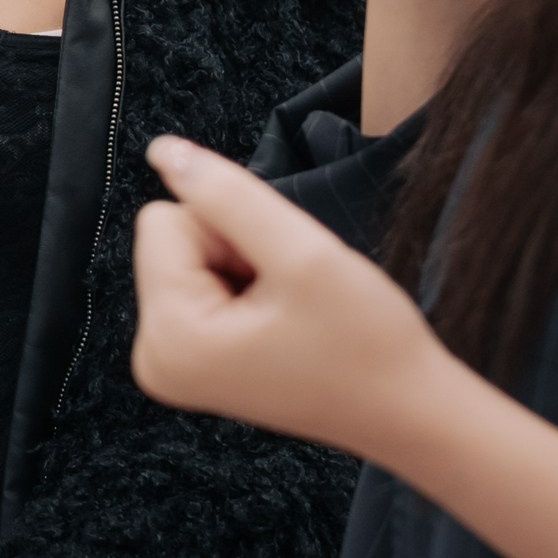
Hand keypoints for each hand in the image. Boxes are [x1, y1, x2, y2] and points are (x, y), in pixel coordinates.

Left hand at [132, 135, 437, 460]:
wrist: (404, 409)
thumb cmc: (365, 342)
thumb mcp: (301, 252)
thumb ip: (227, 194)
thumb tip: (162, 149)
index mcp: (168, 337)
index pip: (164, 219)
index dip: (231, 228)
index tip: (276, 272)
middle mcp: (153, 357)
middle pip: (171, 239)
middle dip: (235, 249)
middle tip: (288, 293)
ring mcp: (169, 364)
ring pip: (190, 257)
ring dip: (244, 268)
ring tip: (289, 310)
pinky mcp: (191, 361)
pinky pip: (201, 284)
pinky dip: (245, 289)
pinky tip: (282, 322)